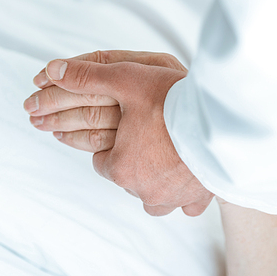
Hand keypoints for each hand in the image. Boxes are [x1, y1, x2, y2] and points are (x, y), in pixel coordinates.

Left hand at [23, 50, 214, 216]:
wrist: (225, 122)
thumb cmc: (174, 99)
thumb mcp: (126, 79)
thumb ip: (87, 76)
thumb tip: (51, 70)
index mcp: (119, 167)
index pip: (101, 159)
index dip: (110, 143)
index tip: (122, 131)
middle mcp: (142, 191)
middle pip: (127, 178)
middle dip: (130, 163)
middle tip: (143, 141)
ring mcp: (171, 199)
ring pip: (153, 198)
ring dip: (155, 182)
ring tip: (164, 162)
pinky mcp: (197, 199)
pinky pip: (186, 205)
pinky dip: (185, 194)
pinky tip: (189, 180)